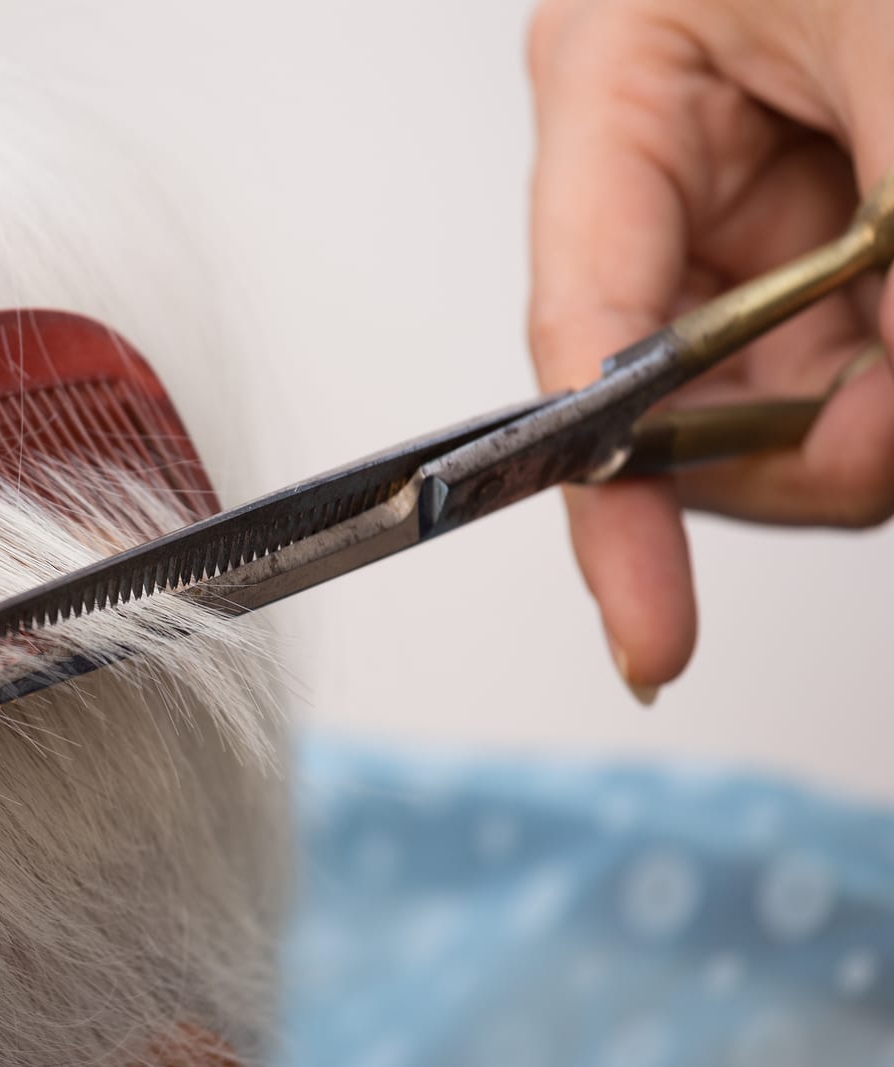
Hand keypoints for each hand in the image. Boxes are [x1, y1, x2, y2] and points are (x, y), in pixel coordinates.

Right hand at [527, 0, 893, 696]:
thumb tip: (879, 440)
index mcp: (614, 81)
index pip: (582, 336)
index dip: (610, 499)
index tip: (649, 628)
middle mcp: (664, 152)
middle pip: (679, 388)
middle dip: (797, 442)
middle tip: (887, 435)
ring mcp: (751, 187)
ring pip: (772, 387)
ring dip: (864, 407)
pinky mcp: (831, 208)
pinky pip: (845, 349)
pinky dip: (890, 373)